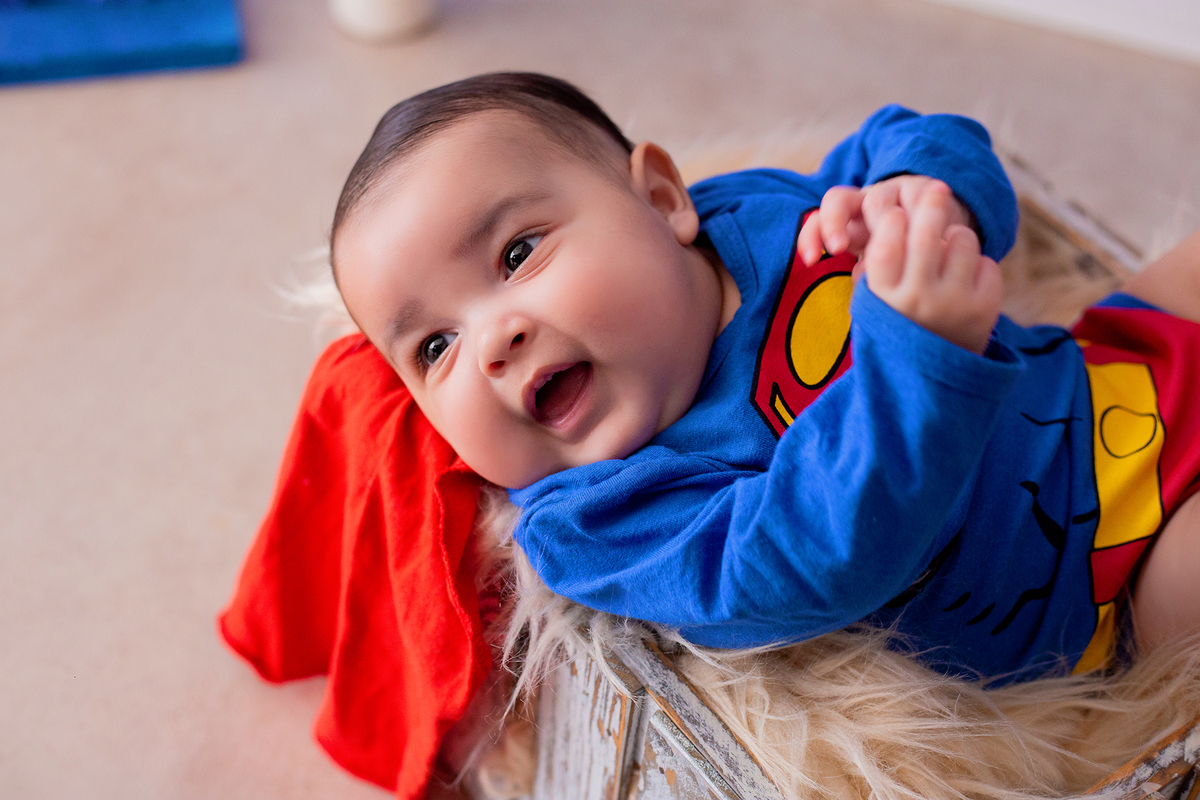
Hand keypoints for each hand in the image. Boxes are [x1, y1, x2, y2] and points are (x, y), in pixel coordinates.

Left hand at [797, 176, 973, 267]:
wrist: (952, 235)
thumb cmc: (912, 259)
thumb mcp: (887, 272)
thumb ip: (871, 275)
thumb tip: (862, 286)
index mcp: (850, 226)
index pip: (818, 223)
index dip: (810, 236)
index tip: (810, 260)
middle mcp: (865, 206)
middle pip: (835, 200)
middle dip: (832, 223)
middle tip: (838, 248)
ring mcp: (893, 192)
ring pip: (875, 201)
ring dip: (884, 227)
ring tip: (902, 251)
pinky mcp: (923, 188)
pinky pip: (915, 200)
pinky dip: (920, 221)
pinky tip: (932, 241)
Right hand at [861, 181, 1000, 353]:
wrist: (929, 380)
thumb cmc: (897, 324)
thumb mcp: (873, 300)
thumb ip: (878, 262)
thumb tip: (891, 212)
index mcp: (884, 295)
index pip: (887, 238)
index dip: (893, 218)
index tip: (896, 212)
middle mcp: (918, 299)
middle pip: (927, 231)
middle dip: (932, 202)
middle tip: (936, 187)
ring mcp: (953, 304)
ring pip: (961, 240)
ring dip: (955, 238)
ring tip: (948, 253)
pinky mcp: (984, 309)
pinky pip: (986, 263)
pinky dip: (977, 266)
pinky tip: (966, 281)